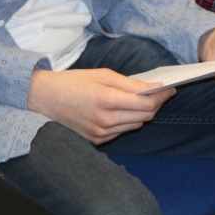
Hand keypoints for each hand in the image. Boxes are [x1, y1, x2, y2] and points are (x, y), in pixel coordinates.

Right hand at [26, 68, 174, 144]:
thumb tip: (152, 87)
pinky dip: (128, 121)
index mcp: (107, 100)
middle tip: (160, 92)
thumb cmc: (73, 81)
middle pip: (145, 116)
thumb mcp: (101, 74)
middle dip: (156, 104)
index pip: (146, 104)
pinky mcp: (97, 140)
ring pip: (136, 125)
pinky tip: (124, 110)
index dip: (162, 96)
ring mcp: (101, 133)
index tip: (170, 88)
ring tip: (142, 100)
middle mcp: (106, 120)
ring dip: (143, 113)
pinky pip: (122, 131)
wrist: (44, 98)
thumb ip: (128, 83)